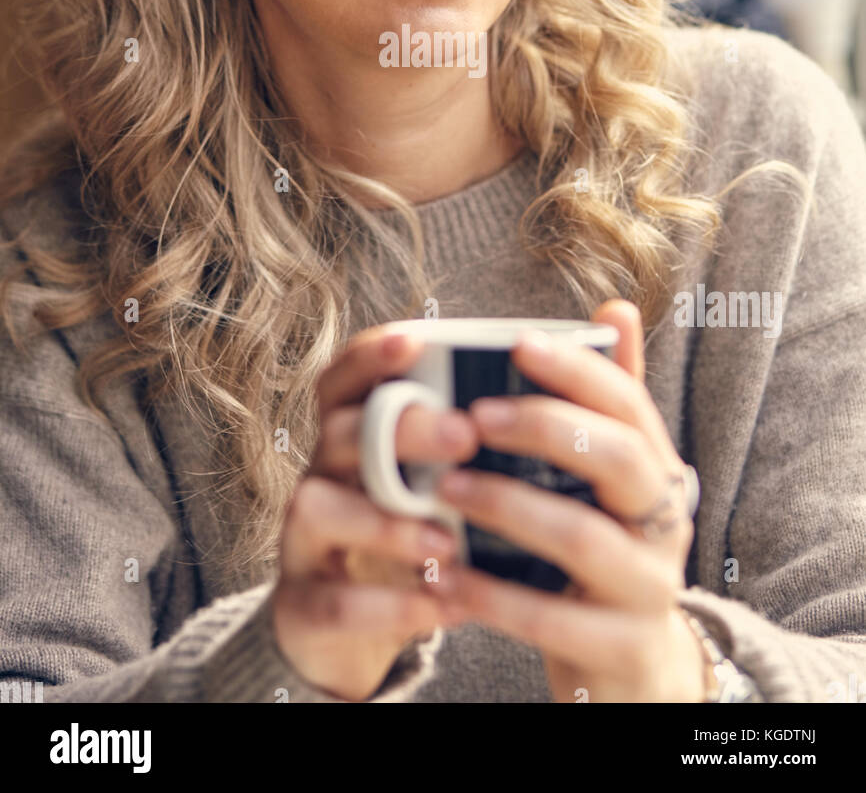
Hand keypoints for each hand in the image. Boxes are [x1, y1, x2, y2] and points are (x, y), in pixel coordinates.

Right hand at [270, 324, 480, 700]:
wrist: (351, 640)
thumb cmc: (415, 541)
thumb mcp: (435, 489)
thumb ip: (472, 446)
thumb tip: (555, 392)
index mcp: (352, 439)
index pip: (344, 380)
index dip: (371, 356)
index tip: (416, 340)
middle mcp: (320, 478)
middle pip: (340, 432)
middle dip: (400, 428)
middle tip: (462, 435)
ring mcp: (302, 543)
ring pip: (317, 508)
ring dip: (386, 522)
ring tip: (449, 541)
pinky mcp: (302, 609)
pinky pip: (334, 602)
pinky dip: (394, 606)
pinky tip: (447, 606)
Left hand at [431, 300, 706, 702]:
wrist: (631, 670)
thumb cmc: (603, 551)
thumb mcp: (609, 479)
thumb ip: (605, 400)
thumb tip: (616, 307)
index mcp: (656, 469)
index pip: (628, 403)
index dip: (576, 369)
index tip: (516, 344)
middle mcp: (664, 522)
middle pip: (622, 459)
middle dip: (546, 428)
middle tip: (473, 416)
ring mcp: (648, 588)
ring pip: (585, 538)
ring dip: (509, 507)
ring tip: (445, 489)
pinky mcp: (620, 648)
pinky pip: (552, 619)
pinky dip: (493, 595)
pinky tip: (445, 575)